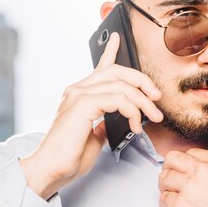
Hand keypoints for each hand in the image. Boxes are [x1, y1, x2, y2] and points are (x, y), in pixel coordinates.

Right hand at [20, 32, 162, 199]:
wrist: (50, 169)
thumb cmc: (68, 157)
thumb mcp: (94, 138)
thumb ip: (103, 124)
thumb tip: (116, 122)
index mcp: (79, 95)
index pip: (98, 68)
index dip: (110, 51)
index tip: (116, 38)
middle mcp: (77, 89)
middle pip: (117, 71)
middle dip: (142, 81)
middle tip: (156, 98)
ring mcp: (78, 95)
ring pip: (122, 85)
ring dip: (143, 101)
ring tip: (151, 118)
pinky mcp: (82, 104)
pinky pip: (118, 98)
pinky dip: (132, 110)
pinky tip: (135, 124)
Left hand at [158, 148, 207, 206]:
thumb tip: (190, 172)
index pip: (189, 152)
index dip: (182, 164)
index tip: (181, 172)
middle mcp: (202, 170)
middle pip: (171, 159)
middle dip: (168, 170)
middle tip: (170, 181)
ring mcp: (189, 186)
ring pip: (163, 177)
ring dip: (165, 188)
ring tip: (172, 197)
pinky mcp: (180, 204)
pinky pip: (163, 198)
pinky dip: (165, 206)